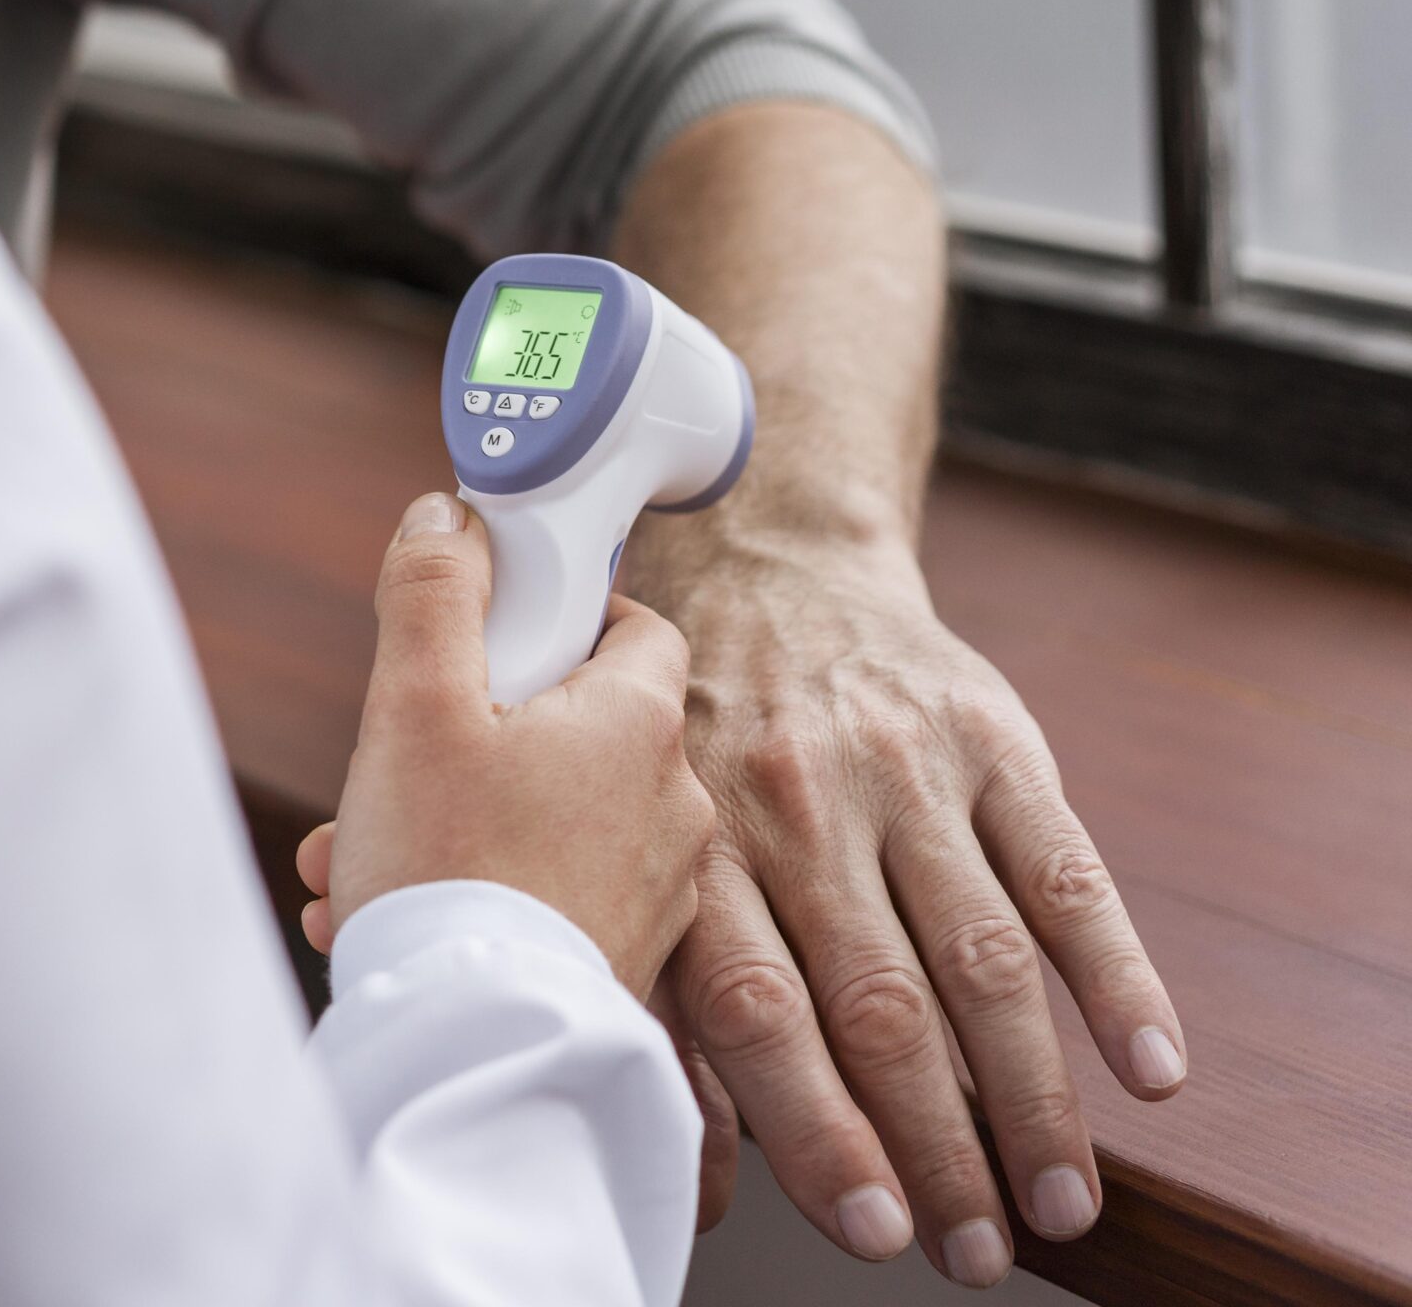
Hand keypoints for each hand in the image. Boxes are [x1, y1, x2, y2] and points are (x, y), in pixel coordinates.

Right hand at [294, 493, 715, 996]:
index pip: (635, 623)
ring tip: (367, 856)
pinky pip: (551, 893)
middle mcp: (673, 803)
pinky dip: (483, 889)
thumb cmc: (451, 870)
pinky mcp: (626, 956)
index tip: (492, 633)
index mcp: (638, 722)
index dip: (561, 611)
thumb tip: (446, 516)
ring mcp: (657, 889)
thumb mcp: (416, 704)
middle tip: (395, 763)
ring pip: (549, 818)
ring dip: (458, 821)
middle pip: (577, 726)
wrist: (473, 1046)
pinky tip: (396, 913)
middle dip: (472, 738)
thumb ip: (435, 594)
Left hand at [653, 537, 1186, 1286]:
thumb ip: (660, 975)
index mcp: (701, 840)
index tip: (869, 1227)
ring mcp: (904, 772)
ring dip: (1030, 1094)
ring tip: (1060, 1197)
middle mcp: (801, 807)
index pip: (757, 1010)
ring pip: (980, 957)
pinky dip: (1116, 975)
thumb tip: (693, 1154)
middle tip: (979, 1249)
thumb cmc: (688, 733)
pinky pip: (1064, 870)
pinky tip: (1149, 1067)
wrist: (762, 555)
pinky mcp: (993, 738)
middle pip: (882, 1006)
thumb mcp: (642, 831)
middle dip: (937, 1146)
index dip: (814, 1128)